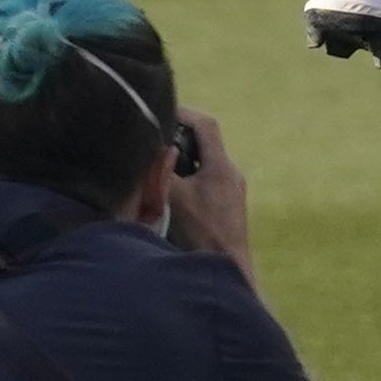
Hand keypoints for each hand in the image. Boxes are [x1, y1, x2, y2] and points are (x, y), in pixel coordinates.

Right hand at [166, 107, 258, 282]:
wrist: (228, 268)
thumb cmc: (202, 233)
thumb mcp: (175, 199)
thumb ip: (162, 171)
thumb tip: (147, 153)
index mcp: (221, 165)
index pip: (206, 124)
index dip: (184, 113)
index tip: (163, 112)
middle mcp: (232, 173)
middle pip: (206, 143)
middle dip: (181, 139)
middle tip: (156, 142)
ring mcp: (233, 190)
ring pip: (206, 164)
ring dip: (184, 162)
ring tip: (160, 169)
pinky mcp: (230, 206)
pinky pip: (209, 181)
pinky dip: (191, 180)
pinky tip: (173, 195)